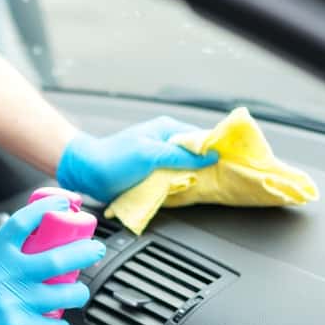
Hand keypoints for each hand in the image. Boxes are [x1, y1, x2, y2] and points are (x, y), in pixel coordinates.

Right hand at [0, 195, 104, 324]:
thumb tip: (22, 244)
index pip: (22, 223)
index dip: (46, 209)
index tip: (63, 204)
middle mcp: (4, 277)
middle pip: (55, 258)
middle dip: (83, 252)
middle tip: (95, 249)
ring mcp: (13, 303)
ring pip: (64, 294)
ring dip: (79, 293)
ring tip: (80, 292)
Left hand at [56, 116, 218, 202]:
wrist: (85, 173)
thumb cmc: (113, 158)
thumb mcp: (149, 154)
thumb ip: (180, 155)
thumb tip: (211, 156)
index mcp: (168, 130)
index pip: (203, 137)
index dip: (220, 148)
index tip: (238, 161)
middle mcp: (167, 143)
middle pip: (199, 155)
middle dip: (212, 167)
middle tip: (230, 180)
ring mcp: (162, 161)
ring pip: (189, 170)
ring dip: (198, 180)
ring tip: (216, 188)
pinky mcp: (155, 177)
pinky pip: (177, 182)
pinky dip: (185, 188)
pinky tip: (194, 195)